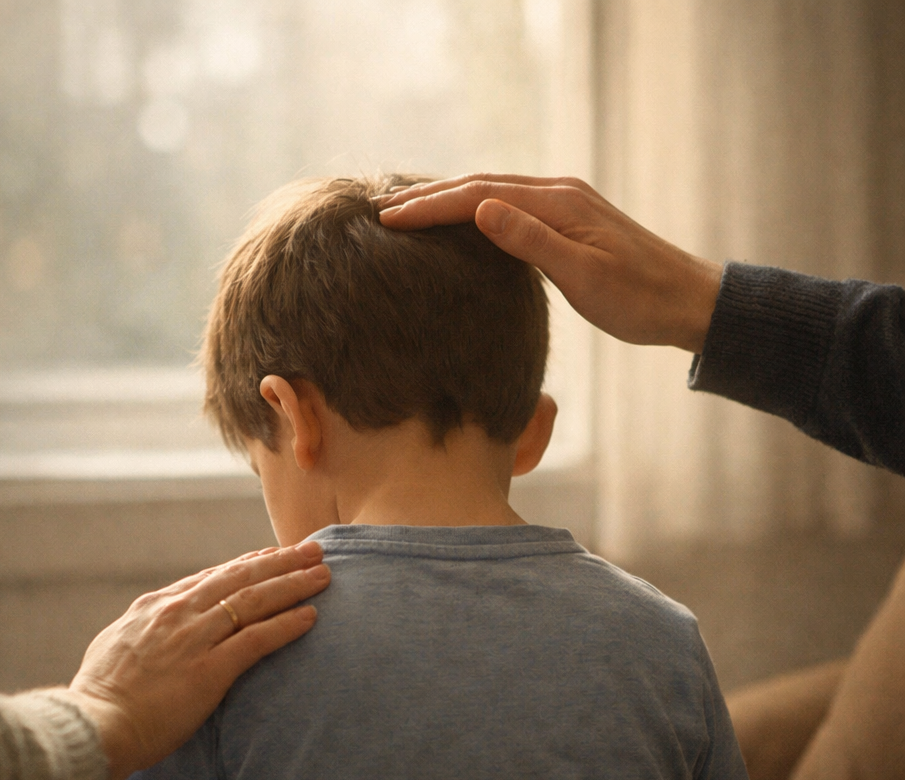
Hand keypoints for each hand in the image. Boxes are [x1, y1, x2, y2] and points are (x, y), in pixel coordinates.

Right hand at [64, 542, 329, 779]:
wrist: (91, 728)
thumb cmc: (99, 700)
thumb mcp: (115, 649)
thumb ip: (143, 633)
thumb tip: (152, 630)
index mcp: (154, 606)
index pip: (212, 577)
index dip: (248, 563)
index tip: (273, 554)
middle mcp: (177, 613)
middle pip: (240, 578)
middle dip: (280, 562)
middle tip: (313, 551)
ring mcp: (193, 638)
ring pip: (254, 601)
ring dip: (293, 585)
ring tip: (323, 576)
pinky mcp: (208, 670)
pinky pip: (257, 640)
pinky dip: (287, 625)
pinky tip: (311, 617)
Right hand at [379, 174, 721, 353]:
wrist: (687, 302)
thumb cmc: (640, 299)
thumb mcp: (585, 276)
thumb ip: (532, 241)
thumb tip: (481, 208)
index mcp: (558, 203)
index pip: (478, 196)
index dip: (430, 207)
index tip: (388, 219)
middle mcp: (558, 193)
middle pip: (480, 185)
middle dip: (429, 198)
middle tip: (383, 211)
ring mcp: (564, 205)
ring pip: (493, 193)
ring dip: (449, 200)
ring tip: (410, 212)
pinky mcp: (569, 222)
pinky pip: (510, 207)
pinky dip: (475, 211)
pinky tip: (462, 224)